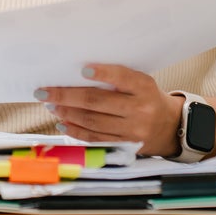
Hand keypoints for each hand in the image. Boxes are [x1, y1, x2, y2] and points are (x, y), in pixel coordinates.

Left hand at [34, 64, 180, 156]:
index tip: (83, 69)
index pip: (122, 77)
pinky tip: (63, 122)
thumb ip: (118, 79)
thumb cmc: (147, 98)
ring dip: (67, 113)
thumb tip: (78, 75)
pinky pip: (95, 138)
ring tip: (51, 105)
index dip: (103, 73)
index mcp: (144, 88)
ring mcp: (132, 130)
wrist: (169, 126)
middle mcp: (139, 109)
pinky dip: (76, 130)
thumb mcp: (141, 83)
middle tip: (45, 92)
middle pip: (98, 102)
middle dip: (67, 96)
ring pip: (93, 122)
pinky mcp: (124, 145)